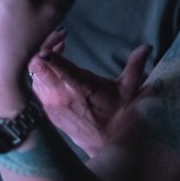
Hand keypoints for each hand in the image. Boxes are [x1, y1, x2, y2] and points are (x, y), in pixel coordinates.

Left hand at [30, 43, 151, 156]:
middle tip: (58, 37)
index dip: (49, 48)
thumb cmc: (117, 112)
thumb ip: (135, 65)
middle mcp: (60, 95)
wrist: (105, 143)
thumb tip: (147, 46)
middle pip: (36, 64)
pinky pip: (34, 83)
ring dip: (42, 57)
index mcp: (79, 87)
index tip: (61, 36)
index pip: (54, 65)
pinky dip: (41, 70)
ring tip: (59, 48)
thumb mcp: (129, 89)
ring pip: (32, 73)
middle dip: (43, 45)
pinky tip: (54, 63)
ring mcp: (50, 103)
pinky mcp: (45, 108)